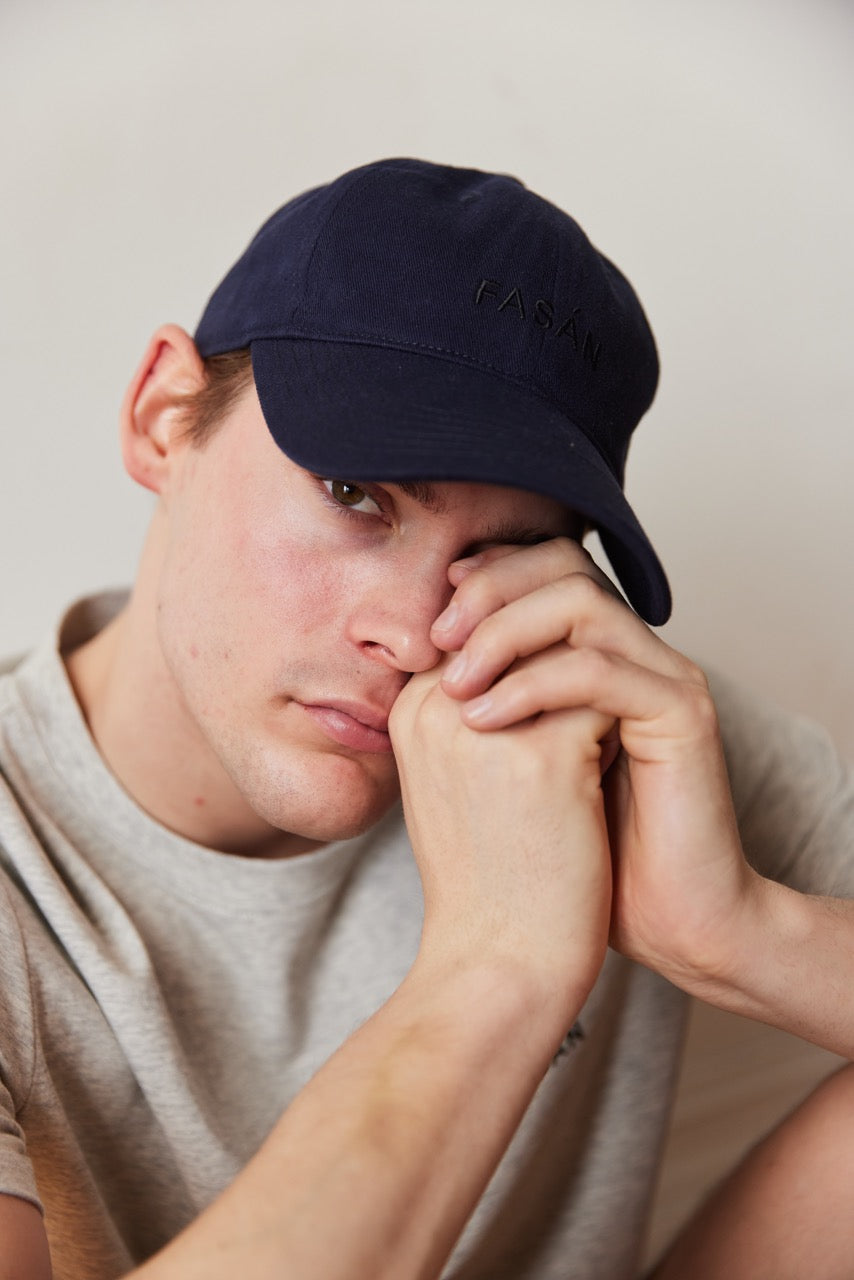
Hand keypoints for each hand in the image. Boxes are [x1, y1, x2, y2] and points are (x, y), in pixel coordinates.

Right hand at [388, 651, 613, 1029]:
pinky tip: (602, 784)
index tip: (563, 683)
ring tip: (590, 754)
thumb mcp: (457, 780)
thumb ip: (475, 711)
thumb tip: (533, 654)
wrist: (501, 964)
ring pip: (572, 656)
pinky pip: (603, 700)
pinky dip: (616, 733)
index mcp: (411, 709)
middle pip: (527, 625)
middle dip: (570, 655)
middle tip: (587, 712)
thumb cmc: (488, 879)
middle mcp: (438, 706)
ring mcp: (485, 726)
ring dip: (593, 694)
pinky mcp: (542, 756)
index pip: (483, 625)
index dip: (535, 644)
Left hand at [428, 538, 757, 994]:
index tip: (426, 620)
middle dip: (490, 589)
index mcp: (596, 654)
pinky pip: (599, 669)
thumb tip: (412, 652)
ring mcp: (662, 676)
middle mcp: (634, 652)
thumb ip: (479, 696)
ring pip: (581, 601)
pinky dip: (532, 685)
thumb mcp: (502, 760)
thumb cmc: (565, 856)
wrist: (650, 924)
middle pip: (564, 563)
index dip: (482, 577)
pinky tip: (483, 719)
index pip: (541, 569)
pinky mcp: (682, 712)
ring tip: (454, 684)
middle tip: (437, 637)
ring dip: (504, 631)